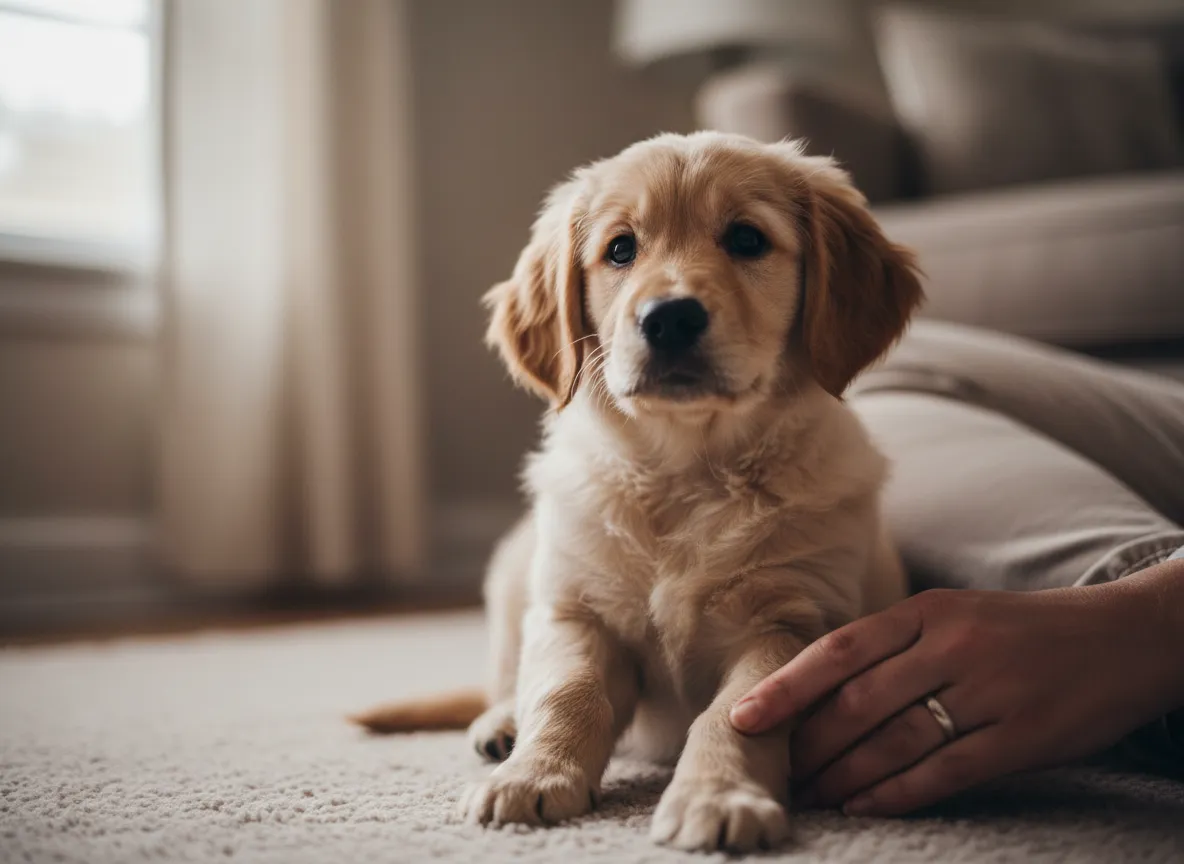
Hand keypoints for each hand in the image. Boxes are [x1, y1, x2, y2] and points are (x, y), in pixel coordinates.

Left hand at [730, 561, 1183, 816]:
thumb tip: (817, 690)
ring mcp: (989, 691)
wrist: (1121, 637)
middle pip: (858, 703)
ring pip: (894, 741)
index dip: (786, 688)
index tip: (743, 717)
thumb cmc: (1017, 630)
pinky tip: (863, 806)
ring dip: (843, 776)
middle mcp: (951, 645)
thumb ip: (892, 644)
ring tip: (812, 798)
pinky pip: (944, 772)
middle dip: (809, 744)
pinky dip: (895, 793)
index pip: (839, 650)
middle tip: (777, 773)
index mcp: (927, 610)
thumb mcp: (952, 614)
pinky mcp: (1022, 736)